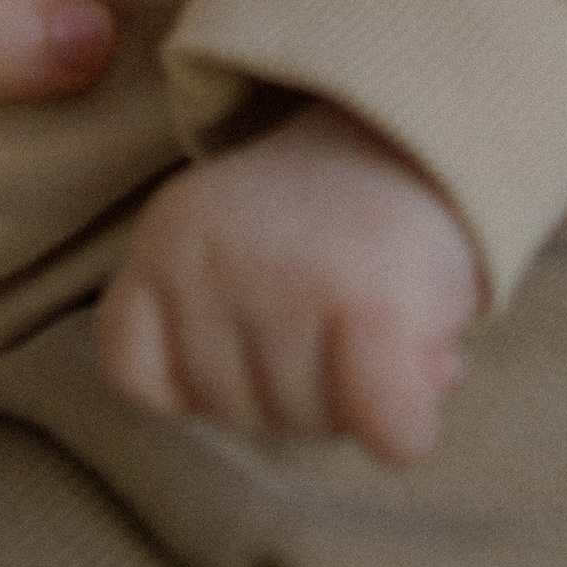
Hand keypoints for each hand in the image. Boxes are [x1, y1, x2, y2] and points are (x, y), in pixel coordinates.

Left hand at [97, 106, 480, 464]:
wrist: (431, 131)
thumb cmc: (332, 220)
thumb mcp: (242, 251)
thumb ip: (238, 344)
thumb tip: (330, 418)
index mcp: (167, 238)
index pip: (135, 372)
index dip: (202, 376)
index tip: (257, 327)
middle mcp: (214, 258)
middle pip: (232, 411)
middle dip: (294, 383)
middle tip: (337, 308)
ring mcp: (290, 283)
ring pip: (310, 427)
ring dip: (356, 397)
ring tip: (380, 314)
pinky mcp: (375, 311)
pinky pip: (389, 434)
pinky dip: (411, 423)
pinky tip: (424, 359)